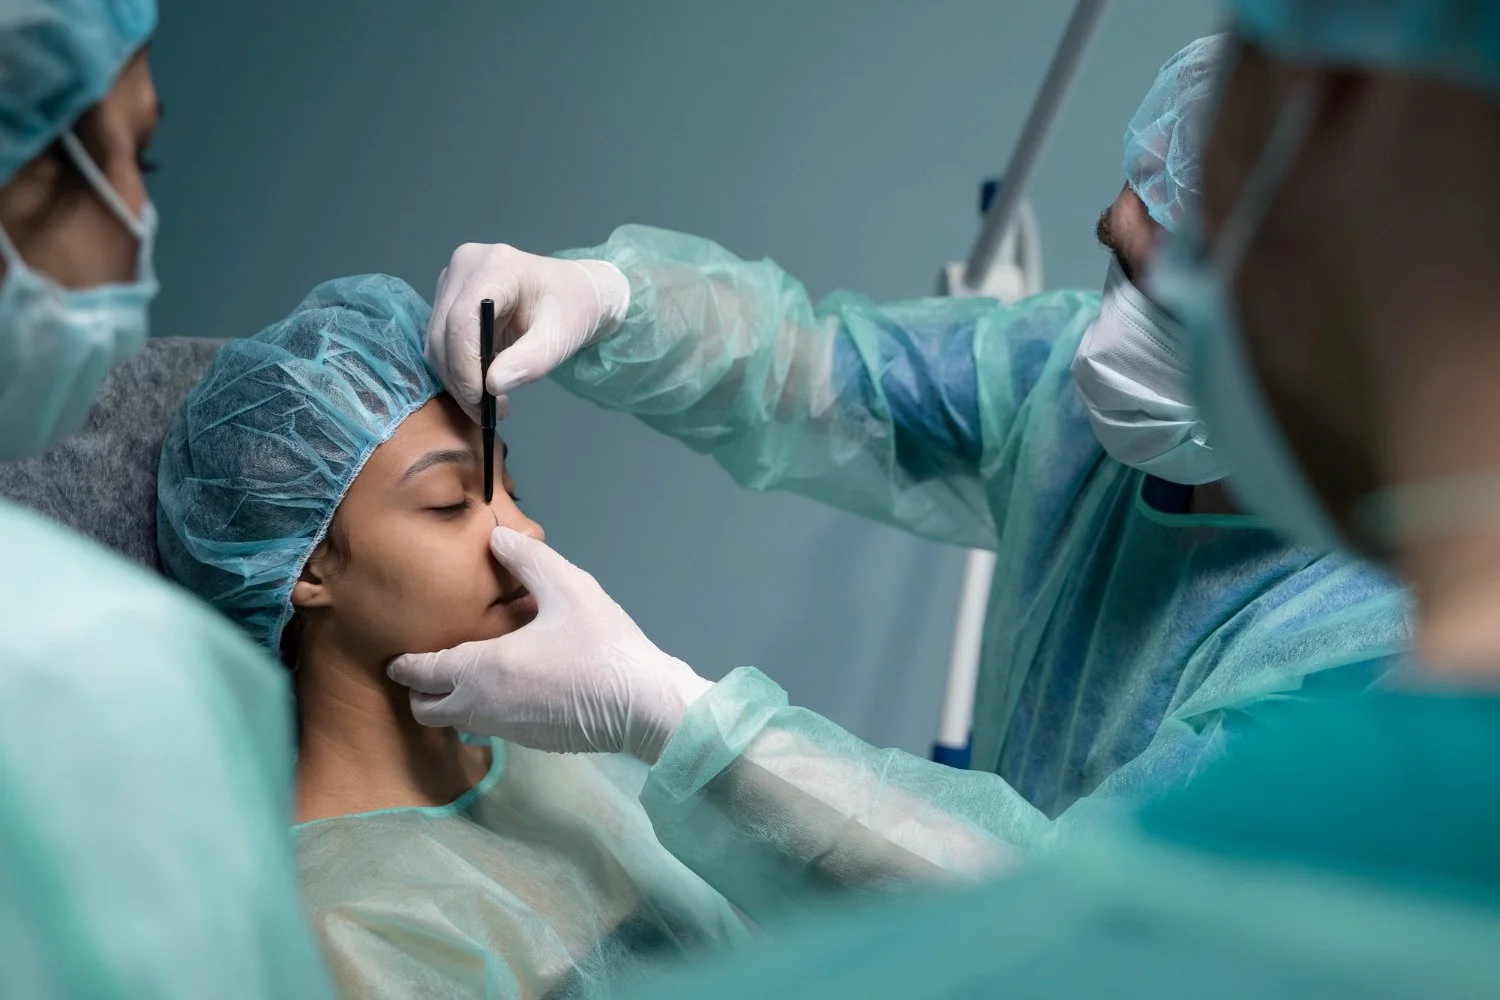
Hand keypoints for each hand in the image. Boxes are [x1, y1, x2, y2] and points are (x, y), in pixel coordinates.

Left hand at [388, 527, 711, 760]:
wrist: (642, 703)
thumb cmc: (602, 644)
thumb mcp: (567, 587)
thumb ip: (527, 560)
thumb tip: (497, 537)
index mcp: (482, 668)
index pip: (421, 673)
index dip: (405, 663)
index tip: (399, 654)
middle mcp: (483, 706)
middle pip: (426, 710)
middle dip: (420, 690)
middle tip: (431, 666)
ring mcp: (506, 729)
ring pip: (457, 723)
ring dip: (451, 702)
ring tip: (469, 673)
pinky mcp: (530, 742)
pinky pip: (488, 728)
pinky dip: (484, 711)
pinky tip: (512, 687)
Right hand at [425, 243, 629, 418]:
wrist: (575, 294)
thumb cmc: (573, 309)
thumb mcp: (561, 338)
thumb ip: (530, 361)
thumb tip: (493, 384)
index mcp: (496, 266)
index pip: (463, 319)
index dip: (465, 364)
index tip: (480, 400)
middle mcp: (466, 266)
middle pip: (443, 332)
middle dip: (460, 380)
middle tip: (486, 414)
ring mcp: (454, 281)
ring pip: (436, 341)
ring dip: (457, 380)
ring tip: (489, 406)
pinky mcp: (450, 298)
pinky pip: (441, 342)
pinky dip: (457, 371)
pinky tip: (483, 388)